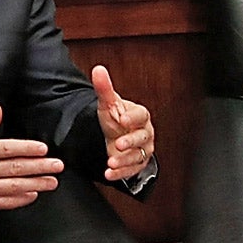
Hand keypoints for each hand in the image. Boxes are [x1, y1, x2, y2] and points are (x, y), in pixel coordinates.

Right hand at [0, 103, 63, 214]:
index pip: (6, 148)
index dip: (26, 148)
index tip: (42, 149)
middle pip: (14, 168)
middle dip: (39, 167)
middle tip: (56, 165)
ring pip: (13, 186)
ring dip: (35, 184)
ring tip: (51, 181)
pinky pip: (4, 202)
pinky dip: (20, 199)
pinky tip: (33, 194)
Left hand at [92, 65, 154, 182]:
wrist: (114, 135)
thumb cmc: (115, 118)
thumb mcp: (107, 104)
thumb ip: (104, 88)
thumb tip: (98, 69)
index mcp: (140, 116)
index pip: (141, 115)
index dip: (133, 118)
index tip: (123, 119)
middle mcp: (145, 133)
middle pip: (141, 138)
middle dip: (130, 142)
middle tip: (118, 144)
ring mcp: (142, 150)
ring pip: (137, 156)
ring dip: (124, 161)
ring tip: (110, 163)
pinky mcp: (136, 164)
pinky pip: (131, 170)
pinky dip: (120, 173)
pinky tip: (109, 173)